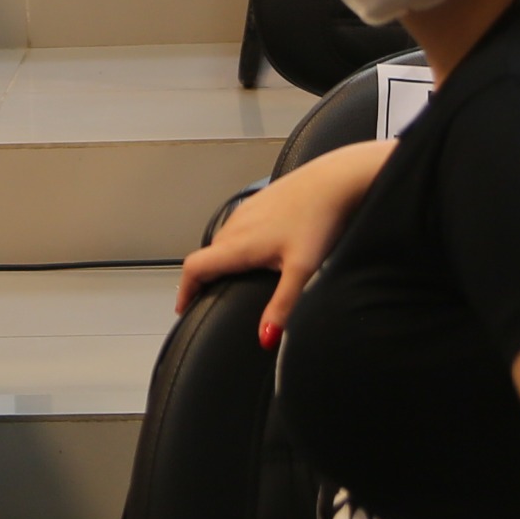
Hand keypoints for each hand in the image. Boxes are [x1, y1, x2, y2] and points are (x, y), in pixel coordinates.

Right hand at [178, 142, 389, 341]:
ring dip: (217, 260)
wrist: (335, 181)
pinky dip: (233, 244)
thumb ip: (281, 306)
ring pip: (221, 240)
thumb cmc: (319, 219)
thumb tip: (266, 337)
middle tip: (205, 297)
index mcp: (239, 244)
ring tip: (227, 277)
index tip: (184, 307)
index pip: (194, 268)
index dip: (185, 291)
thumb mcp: (301, 270)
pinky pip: (236, 226)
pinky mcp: (260, 201)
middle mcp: (237, 226)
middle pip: (206, 256)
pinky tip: (254, 249)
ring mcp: (247, 211)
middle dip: (201, 279)